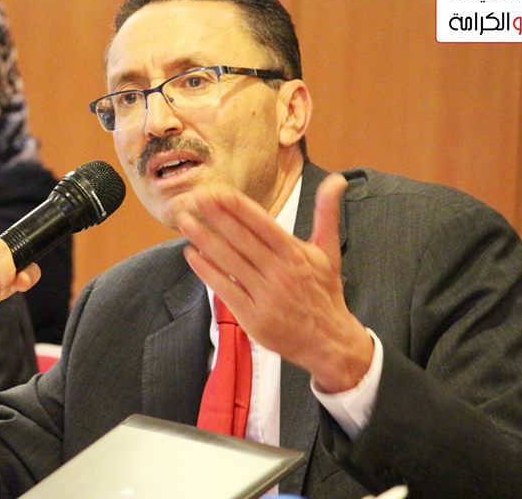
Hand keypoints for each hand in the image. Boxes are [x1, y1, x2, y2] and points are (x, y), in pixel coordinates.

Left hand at [175, 174, 372, 392]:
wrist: (328, 342)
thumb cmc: (324, 291)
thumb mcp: (328, 251)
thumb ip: (327, 213)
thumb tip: (336, 179)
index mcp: (296, 254)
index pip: (262, 224)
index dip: (238, 207)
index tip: (217, 190)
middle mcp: (280, 272)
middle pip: (242, 240)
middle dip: (216, 217)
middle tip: (194, 197)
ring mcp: (265, 295)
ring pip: (229, 262)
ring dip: (204, 239)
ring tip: (184, 220)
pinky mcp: (252, 317)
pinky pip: (225, 288)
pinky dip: (207, 271)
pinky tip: (191, 254)